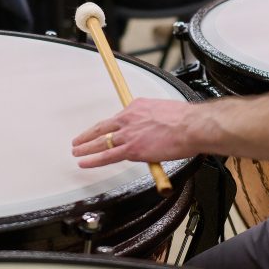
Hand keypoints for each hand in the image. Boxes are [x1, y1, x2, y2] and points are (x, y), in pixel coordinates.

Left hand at [71, 97, 206, 168]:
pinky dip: (93, 160)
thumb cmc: (185, 121)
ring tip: (76, 151)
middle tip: (78, 140)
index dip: (109, 127)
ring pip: (101, 141)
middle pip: (103, 127)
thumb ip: (155, 121)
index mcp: (137, 107)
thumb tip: (156, 131)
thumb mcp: (165, 111)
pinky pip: (107, 156)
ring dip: (86, 147)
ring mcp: (129, 134)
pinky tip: (84, 162)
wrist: (191, 126)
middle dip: (88, 135)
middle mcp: (129, 118)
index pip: (118, 118)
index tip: (104, 131)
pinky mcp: (131, 149)